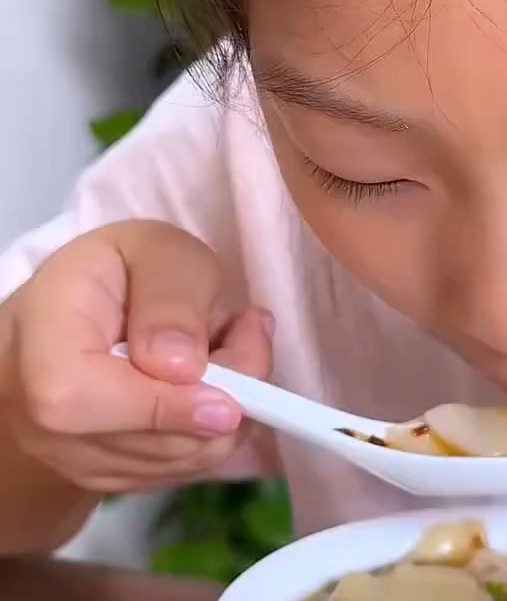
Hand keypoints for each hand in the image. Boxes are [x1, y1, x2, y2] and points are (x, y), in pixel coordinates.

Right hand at [3, 220, 272, 493]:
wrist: (89, 313)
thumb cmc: (122, 272)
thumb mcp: (153, 249)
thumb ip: (171, 297)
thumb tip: (181, 368)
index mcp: (36, 343)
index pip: (77, 399)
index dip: (161, 405)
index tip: (227, 390)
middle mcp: (37, 415)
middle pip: (142, 442)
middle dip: (225, 397)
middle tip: (250, 333)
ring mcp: (70, 456)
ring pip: (177, 461)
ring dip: (232, 410)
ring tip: (232, 347)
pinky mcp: (110, 477)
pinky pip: (184, 470)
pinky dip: (219, 429)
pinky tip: (216, 381)